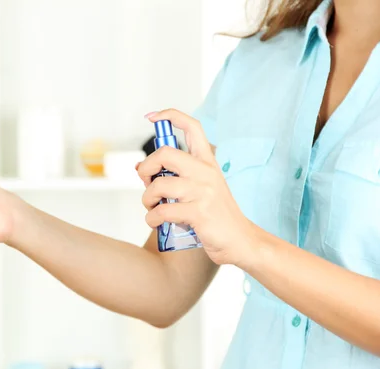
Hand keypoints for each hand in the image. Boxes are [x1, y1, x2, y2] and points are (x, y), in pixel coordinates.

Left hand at [138, 109, 258, 265]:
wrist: (241, 241)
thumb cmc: (216, 216)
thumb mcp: (201, 189)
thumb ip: (175, 176)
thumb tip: (139, 167)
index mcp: (208, 162)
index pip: (192, 127)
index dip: (170, 115)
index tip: (152, 117)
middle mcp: (206, 172)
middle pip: (165, 153)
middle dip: (147, 168)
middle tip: (146, 183)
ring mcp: (203, 192)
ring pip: (159, 185)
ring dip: (147, 199)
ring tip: (152, 209)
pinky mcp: (199, 212)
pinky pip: (162, 211)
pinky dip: (152, 219)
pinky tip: (156, 223)